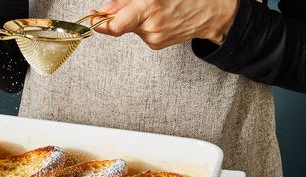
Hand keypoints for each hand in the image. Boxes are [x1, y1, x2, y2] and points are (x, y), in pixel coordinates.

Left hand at [92, 0, 236, 49]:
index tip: (92, 17)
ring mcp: (154, 37)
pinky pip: (140, 32)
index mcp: (150, 5)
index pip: (115, 25)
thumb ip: (127, 0)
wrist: (213, 12)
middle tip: (127, 5)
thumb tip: (106, 9)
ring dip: (133, 17)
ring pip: (130, 26)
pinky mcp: (157, 44)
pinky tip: (159, 16)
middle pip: (119, 24)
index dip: (99, 23)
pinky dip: (143, 23)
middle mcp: (150, 25)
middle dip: (117, 13)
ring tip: (154, 7)